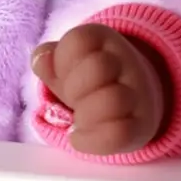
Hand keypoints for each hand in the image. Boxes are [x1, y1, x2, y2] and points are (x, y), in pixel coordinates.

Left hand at [30, 24, 166, 155]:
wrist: (132, 105)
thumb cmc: (90, 82)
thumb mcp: (66, 65)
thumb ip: (48, 62)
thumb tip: (40, 59)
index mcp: (103, 40)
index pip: (78, 40)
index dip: (61, 63)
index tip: (65, 76)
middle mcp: (125, 62)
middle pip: (97, 67)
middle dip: (73, 89)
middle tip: (73, 100)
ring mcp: (137, 93)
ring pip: (113, 100)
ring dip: (85, 115)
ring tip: (79, 121)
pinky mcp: (140, 125)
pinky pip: (119, 133)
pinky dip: (90, 140)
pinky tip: (79, 138)